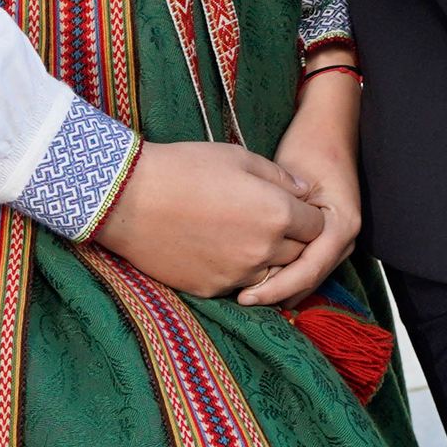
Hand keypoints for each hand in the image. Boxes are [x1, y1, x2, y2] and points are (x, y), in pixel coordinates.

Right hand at [94, 139, 318, 300]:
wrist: (128, 199)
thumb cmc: (185, 168)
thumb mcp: (239, 157)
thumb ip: (279, 177)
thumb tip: (303, 190)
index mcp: (278, 214)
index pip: (317, 226)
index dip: (308, 214)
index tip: (293, 206)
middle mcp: (264, 251)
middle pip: (299, 254)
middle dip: (293, 239)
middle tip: (269, 220)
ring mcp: (238, 274)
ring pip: (272, 274)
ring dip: (267, 259)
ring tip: (243, 235)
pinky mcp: (212, 289)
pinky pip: (239, 284)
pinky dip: (237, 271)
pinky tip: (218, 248)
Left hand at [238, 74, 363, 309]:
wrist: (328, 128)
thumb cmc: (309, 146)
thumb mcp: (292, 177)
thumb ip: (280, 212)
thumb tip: (258, 249)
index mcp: (342, 224)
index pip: (309, 269)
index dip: (276, 286)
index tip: (244, 294)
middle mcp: (345, 237)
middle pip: (309, 279)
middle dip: (276, 293)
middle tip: (239, 300)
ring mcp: (339, 239)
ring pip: (307, 277)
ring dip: (279, 287)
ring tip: (245, 295)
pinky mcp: (327, 237)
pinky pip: (306, 265)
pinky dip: (283, 276)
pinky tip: (258, 282)